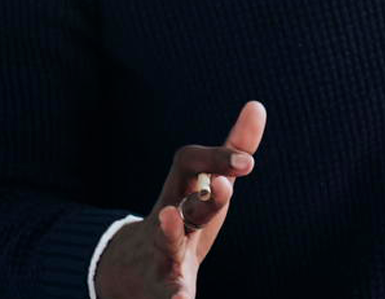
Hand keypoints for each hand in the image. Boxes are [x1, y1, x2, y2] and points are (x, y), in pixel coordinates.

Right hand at [95, 101, 266, 298]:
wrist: (127, 271)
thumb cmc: (181, 222)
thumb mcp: (207, 187)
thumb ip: (231, 151)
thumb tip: (257, 105)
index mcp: (183, 192)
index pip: (190, 163)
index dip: (217, 158)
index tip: (249, 163)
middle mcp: (169, 219)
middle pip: (184, 202)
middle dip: (204, 195)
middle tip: (226, 187)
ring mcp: (161, 254)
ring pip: (164, 243)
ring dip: (168, 232)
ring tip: (172, 219)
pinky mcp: (161, 289)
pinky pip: (168, 293)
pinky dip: (175, 298)